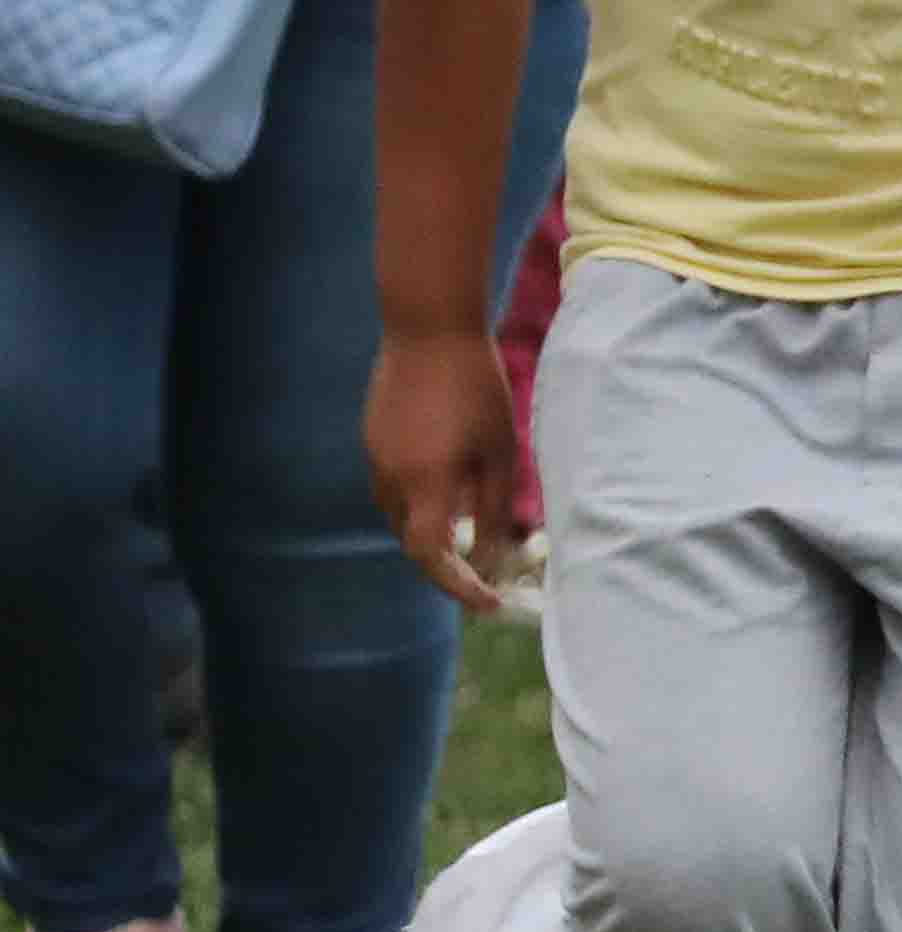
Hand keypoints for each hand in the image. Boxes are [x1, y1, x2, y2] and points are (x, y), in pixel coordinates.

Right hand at [366, 327, 526, 614]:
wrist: (427, 329)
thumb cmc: (476, 386)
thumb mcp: (500, 449)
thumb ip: (494, 505)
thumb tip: (490, 553)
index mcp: (426, 482)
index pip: (432, 556)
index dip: (458, 586)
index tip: (488, 602)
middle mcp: (390, 477)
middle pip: (412, 541)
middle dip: (445, 563)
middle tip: (484, 573)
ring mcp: (374, 457)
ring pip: (398, 516)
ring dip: (430, 531)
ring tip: (469, 532)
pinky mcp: (370, 440)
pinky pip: (391, 487)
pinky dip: (417, 501)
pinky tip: (447, 487)